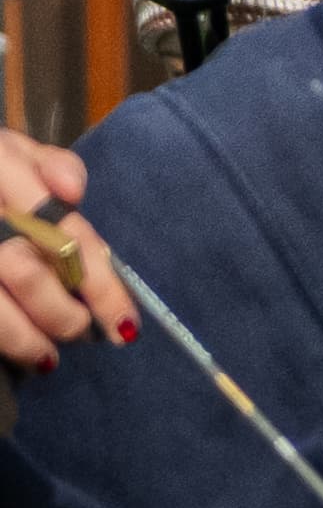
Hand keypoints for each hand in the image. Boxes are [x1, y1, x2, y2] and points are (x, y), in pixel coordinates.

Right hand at [0, 134, 135, 369]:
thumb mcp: (13, 151)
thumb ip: (53, 164)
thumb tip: (73, 192)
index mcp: (2, 171)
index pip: (65, 234)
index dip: (100, 284)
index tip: (125, 325)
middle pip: (27, 274)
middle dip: (61, 315)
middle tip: (80, 332)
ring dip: (25, 339)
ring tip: (47, 356)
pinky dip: (0, 338)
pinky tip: (16, 351)